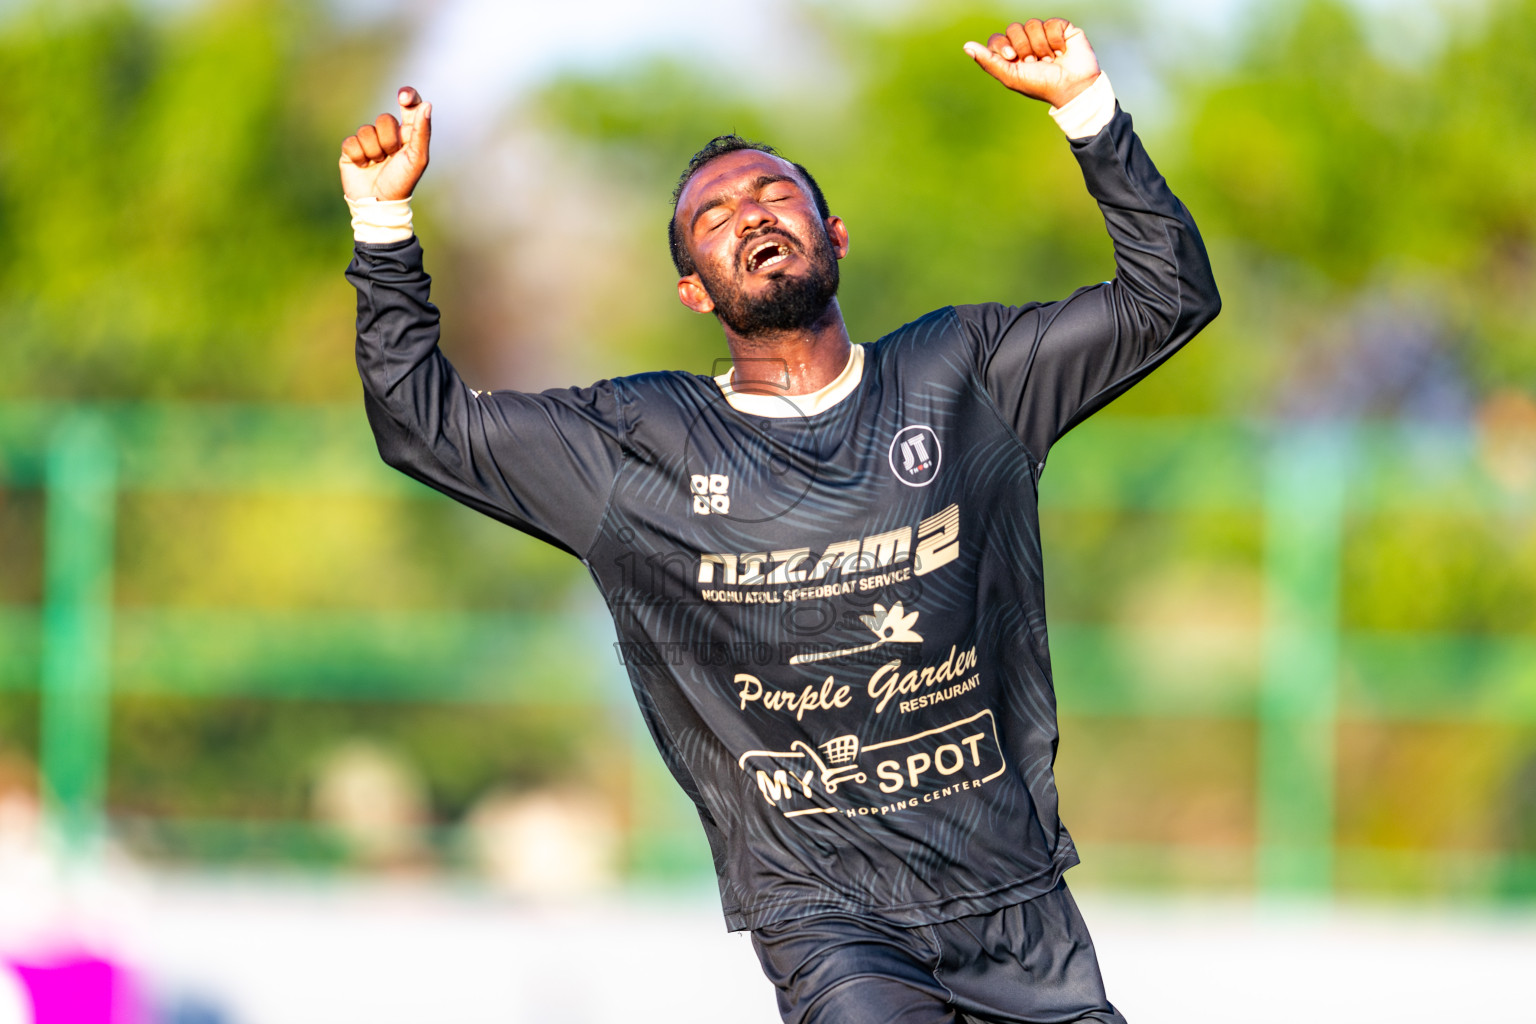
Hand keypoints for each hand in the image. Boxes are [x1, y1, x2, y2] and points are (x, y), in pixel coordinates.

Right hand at [339, 87, 431, 200]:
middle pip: (385, 119)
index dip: (408, 96)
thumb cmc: (402, 182)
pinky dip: (358, 156)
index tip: (403, 96)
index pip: (410, 106)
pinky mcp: (351, 149)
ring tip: (378, 164)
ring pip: (366, 130)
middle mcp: (388, 134)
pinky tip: (363, 166)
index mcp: (408, 134)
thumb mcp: (417, 158)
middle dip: (388, 140)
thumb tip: (426, 105)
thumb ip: (422, 132)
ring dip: (373, 151)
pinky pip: (351, 141)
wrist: (379, 203)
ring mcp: (369, 141)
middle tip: (391, 156)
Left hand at [963, 18, 1099, 108]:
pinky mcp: (1061, 28)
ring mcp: (1043, 34)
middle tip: (1034, 63)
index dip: (1002, 45)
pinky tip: (1061, 52)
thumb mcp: (1011, 76)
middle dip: (1023, 47)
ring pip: (1032, 24)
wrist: (1073, 88)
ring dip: (1040, 46)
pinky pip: (1051, 23)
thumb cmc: (1041, 86)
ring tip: (1049, 60)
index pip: (997, 38)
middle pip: (1013, 28)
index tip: (1012, 58)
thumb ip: (989, 61)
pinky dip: (1056, 40)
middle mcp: (1026, 42)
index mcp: (1012, 54)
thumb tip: (967, 46)